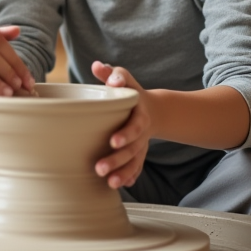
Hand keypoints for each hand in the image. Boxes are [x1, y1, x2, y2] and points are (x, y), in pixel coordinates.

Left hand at [91, 60, 151, 188]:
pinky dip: (130, 176)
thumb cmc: (130, 91)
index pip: (134, 125)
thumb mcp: (125, 79)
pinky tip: (120, 185)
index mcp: (139, 114)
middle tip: (99, 169)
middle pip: (133, 148)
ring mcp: (141, 144)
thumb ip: (113, 74)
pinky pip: (137, 168)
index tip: (112, 142)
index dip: (126, 134)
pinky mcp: (139, 153)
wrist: (153, 109)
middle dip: (117, 160)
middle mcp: (142, 131)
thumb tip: (97, 65)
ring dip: (123, 173)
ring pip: (134, 161)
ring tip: (109, 183)